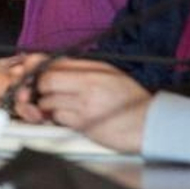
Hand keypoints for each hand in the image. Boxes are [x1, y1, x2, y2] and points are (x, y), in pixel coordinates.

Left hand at [31, 57, 151, 152]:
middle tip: (47, 92)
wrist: (150, 124)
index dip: (41, 69)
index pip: (55, 63)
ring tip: (64, 105)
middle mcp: (88, 85)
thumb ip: (83, 68)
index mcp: (94, 70)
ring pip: (48, 102)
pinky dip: (59, 118)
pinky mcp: (84, 125)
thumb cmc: (131, 100)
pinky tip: (71, 117)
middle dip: (41, 88)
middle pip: (46, 81)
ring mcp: (85, 106)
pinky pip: (59, 118)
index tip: (39, 74)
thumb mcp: (110, 74)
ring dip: (49, 105)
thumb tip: (55, 64)